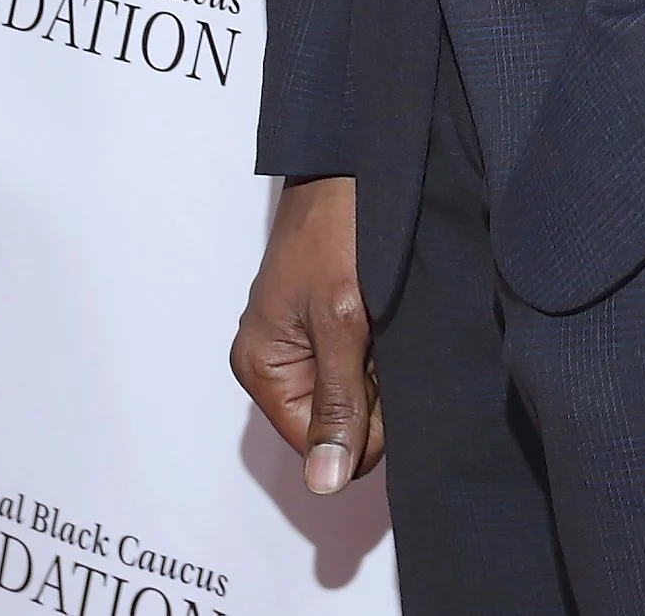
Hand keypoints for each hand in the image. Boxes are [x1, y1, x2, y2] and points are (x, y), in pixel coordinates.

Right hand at [231, 176, 383, 493]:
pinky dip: (378, 345)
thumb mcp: (342, 319)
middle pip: (337, 421)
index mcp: (261, 367)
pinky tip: (384, 313)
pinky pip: (358, 362)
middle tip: (380, 333)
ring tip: (382, 317)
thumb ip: (338, 403)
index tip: (378, 369)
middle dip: (370, 389)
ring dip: (377, 365)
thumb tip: (326, 484)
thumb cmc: (337, 226)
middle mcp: (275, 361)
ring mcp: (301, 340)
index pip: (319, 445)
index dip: (362, 423)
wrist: (350, 159)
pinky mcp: (327, 321)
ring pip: (354, 392)